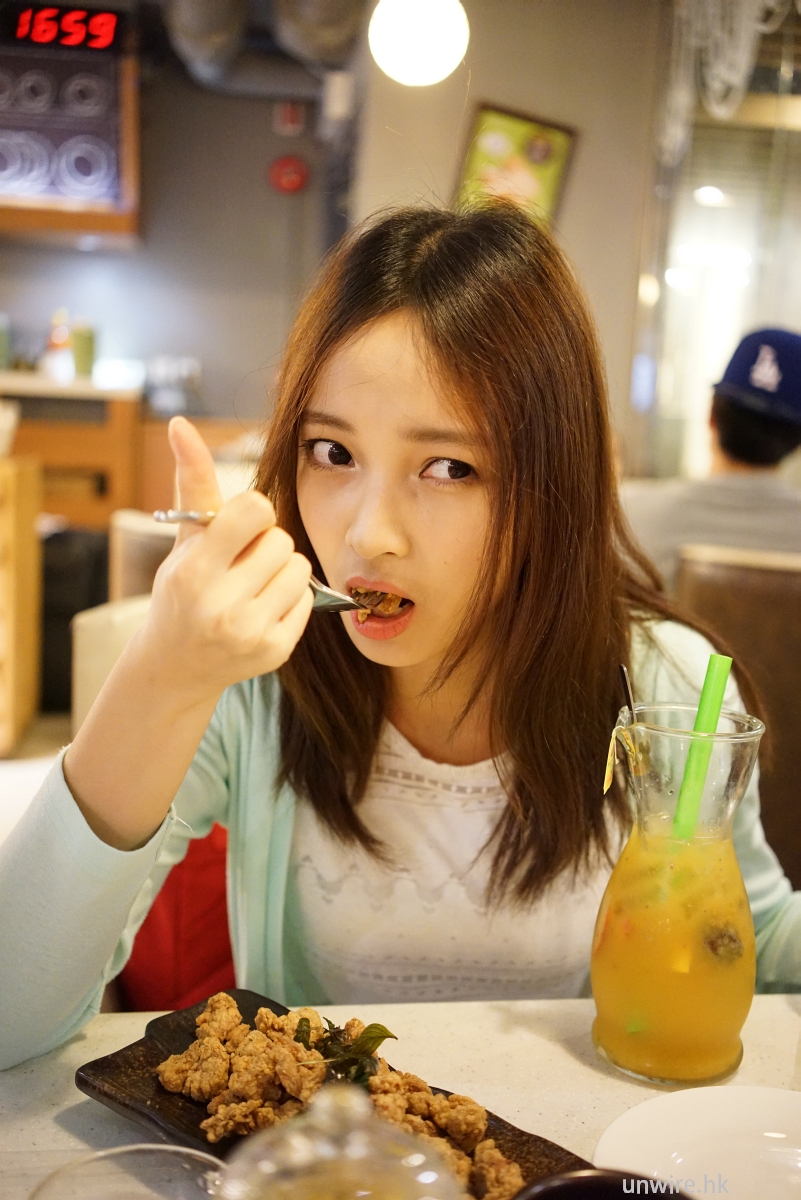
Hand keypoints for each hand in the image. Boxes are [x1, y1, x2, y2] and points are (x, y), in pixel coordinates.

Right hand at [140, 417, 312, 699]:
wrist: (177, 666)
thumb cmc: (181, 591)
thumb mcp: (183, 540)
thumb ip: (193, 482)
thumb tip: (180, 424)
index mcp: (194, 572)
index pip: (254, 511)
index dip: (251, 514)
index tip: (238, 529)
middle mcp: (220, 606)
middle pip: (281, 540)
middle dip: (266, 543)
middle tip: (244, 561)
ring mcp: (250, 633)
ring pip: (299, 568)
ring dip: (282, 568)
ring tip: (255, 583)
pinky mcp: (275, 652)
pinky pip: (307, 599)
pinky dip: (291, 597)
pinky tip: (264, 607)